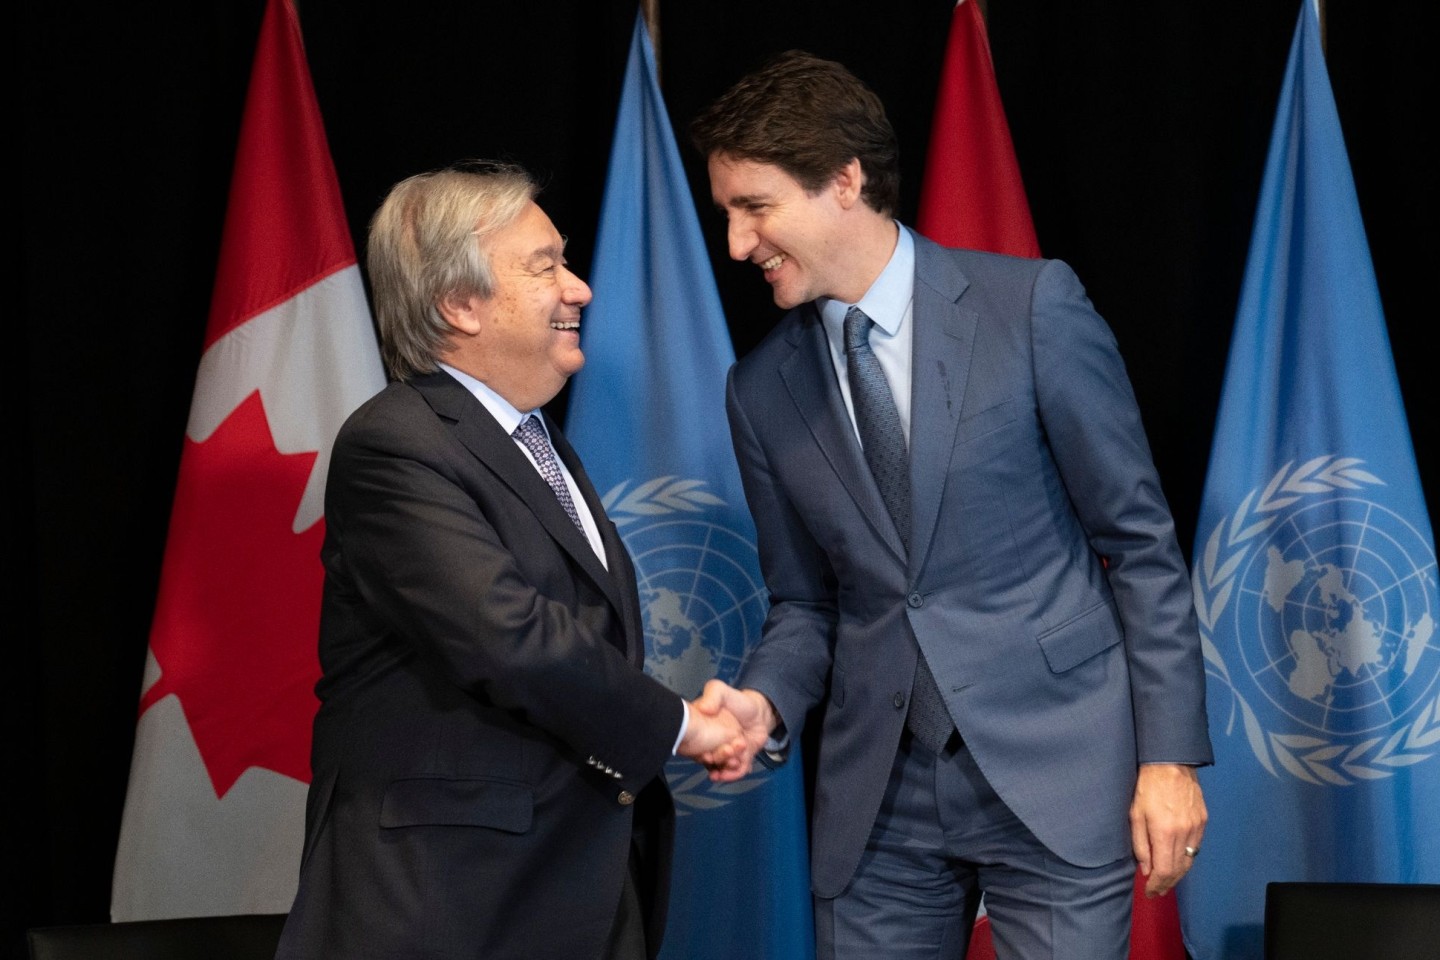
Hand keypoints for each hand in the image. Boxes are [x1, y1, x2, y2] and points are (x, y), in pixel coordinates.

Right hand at [690, 680, 777, 781]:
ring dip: (724, 770)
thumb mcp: (722, 691)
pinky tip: (736, 770)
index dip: (698, 750)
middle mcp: (711, 745)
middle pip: (708, 758)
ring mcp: (724, 754)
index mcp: (703, 729)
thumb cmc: (738, 702)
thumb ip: (713, 695)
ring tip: (732, 763)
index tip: (706, 752)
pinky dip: (734, 774)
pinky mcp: (738, 760)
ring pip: (720, 767)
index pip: (695, 743)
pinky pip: (735, 771)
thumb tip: (703, 708)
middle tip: (726, 752)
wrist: (760, 713)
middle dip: (715, 760)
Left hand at [1130, 763, 1206, 896]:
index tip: (1149, 891)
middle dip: (1167, 884)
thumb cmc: (1146, 786)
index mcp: (1165, 832)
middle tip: (1157, 891)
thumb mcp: (1135, 814)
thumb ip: (1140, 844)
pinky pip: (1196, 847)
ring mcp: (1197, 827)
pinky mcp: (1204, 821)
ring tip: (1166, 880)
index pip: (1164, 870)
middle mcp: (1184, 833)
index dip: (1157, 885)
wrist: (1171, 762)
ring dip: (1178, 874)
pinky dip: (1186, 858)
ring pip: (1190, 860)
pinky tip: (1177, 860)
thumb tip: (1146, 869)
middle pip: (1179, 870)